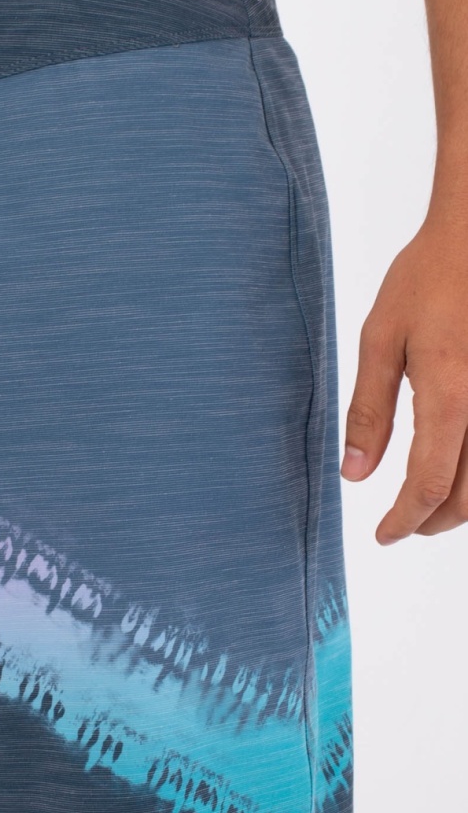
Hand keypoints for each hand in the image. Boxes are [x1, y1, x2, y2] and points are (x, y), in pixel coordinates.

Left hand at [341, 215, 467, 542]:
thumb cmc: (430, 276)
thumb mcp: (381, 339)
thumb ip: (369, 410)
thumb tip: (355, 473)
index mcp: (451, 398)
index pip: (429, 486)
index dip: (405, 520)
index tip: (384, 536)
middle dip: (436, 521)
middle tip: (405, 527)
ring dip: (465, 503)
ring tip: (431, 507)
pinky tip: (460, 467)